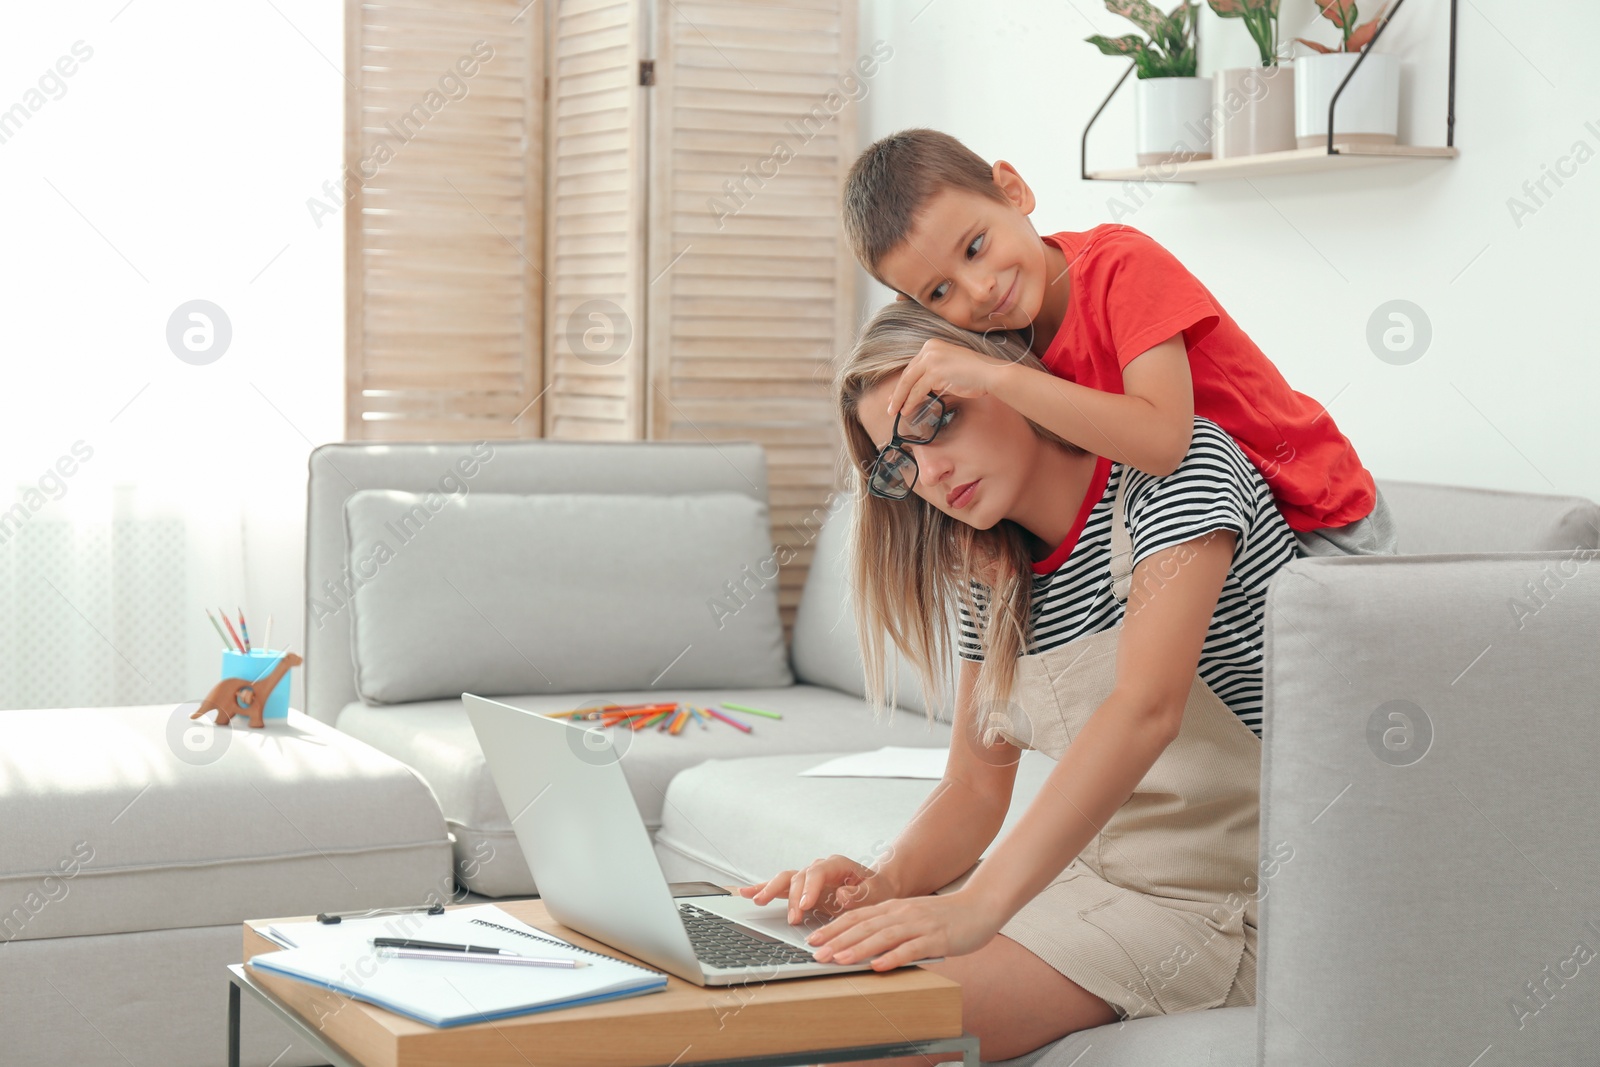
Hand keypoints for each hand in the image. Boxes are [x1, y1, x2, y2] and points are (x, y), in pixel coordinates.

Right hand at [734, 855, 901, 924]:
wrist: (877, 889)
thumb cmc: (877, 891)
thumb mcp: (876, 894)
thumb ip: (860, 895)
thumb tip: (841, 896)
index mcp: (838, 865)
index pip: (818, 872)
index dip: (809, 888)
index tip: (805, 906)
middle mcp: (820, 867)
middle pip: (800, 877)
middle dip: (793, 898)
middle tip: (793, 919)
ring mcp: (809, 877)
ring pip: (786, 879)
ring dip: (771, 890)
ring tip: (757, 900)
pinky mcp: (801, 888)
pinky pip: (780, 886)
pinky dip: (763, 888)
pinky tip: (746, 892)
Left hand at [805, 888, 1004, 970]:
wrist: (981, 906)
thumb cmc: (946, 916)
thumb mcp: (913, 915)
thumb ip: (892, 925)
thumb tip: (865, 943)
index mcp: (895, 907)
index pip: (858, 916)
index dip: (834, 927)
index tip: (813, 939)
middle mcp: (903, 913)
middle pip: (864, 926)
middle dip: (837, 940)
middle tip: (815, 953)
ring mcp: (919, 925)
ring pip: (883, 936)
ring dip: (857, 948)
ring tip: (838, 959)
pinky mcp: (936, 939)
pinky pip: (911, 948)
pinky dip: (893, 957)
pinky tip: (878, 966)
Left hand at [884, 338, 1012, 422]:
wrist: (990, 373)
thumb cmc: (974, 374)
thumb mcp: (948, 369)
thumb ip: (932, 375)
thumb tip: (916, 390)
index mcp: (932, 345)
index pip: (912, 367)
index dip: (903, 383)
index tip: (896, 394)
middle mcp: (929, 349)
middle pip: (907, 374)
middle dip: (897, 392)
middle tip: (890, 405)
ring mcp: (931, 360)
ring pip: (909, 383)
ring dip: (901, 399)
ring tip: (895, 411)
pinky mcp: (934, 372)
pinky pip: (917, 391)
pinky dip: (910, 402)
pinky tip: (906, 410)